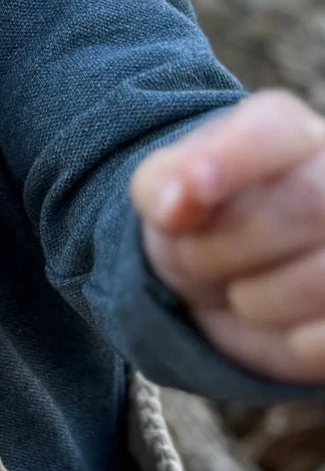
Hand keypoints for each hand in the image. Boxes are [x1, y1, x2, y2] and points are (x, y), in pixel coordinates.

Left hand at [131, 89, 324, 382]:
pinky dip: (295, 343)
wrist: (230, 288)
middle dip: (228, 245)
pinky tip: (284, 328)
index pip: (275, 127)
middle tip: (192, 261)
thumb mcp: (166, 198)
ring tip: (240, 294)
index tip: (193, 189)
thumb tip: (177, 201)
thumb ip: (162, 184)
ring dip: (258, 300)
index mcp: (292, 136)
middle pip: (307, 200)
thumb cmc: (202, 228)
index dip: (233, 158)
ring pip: (324, 276)